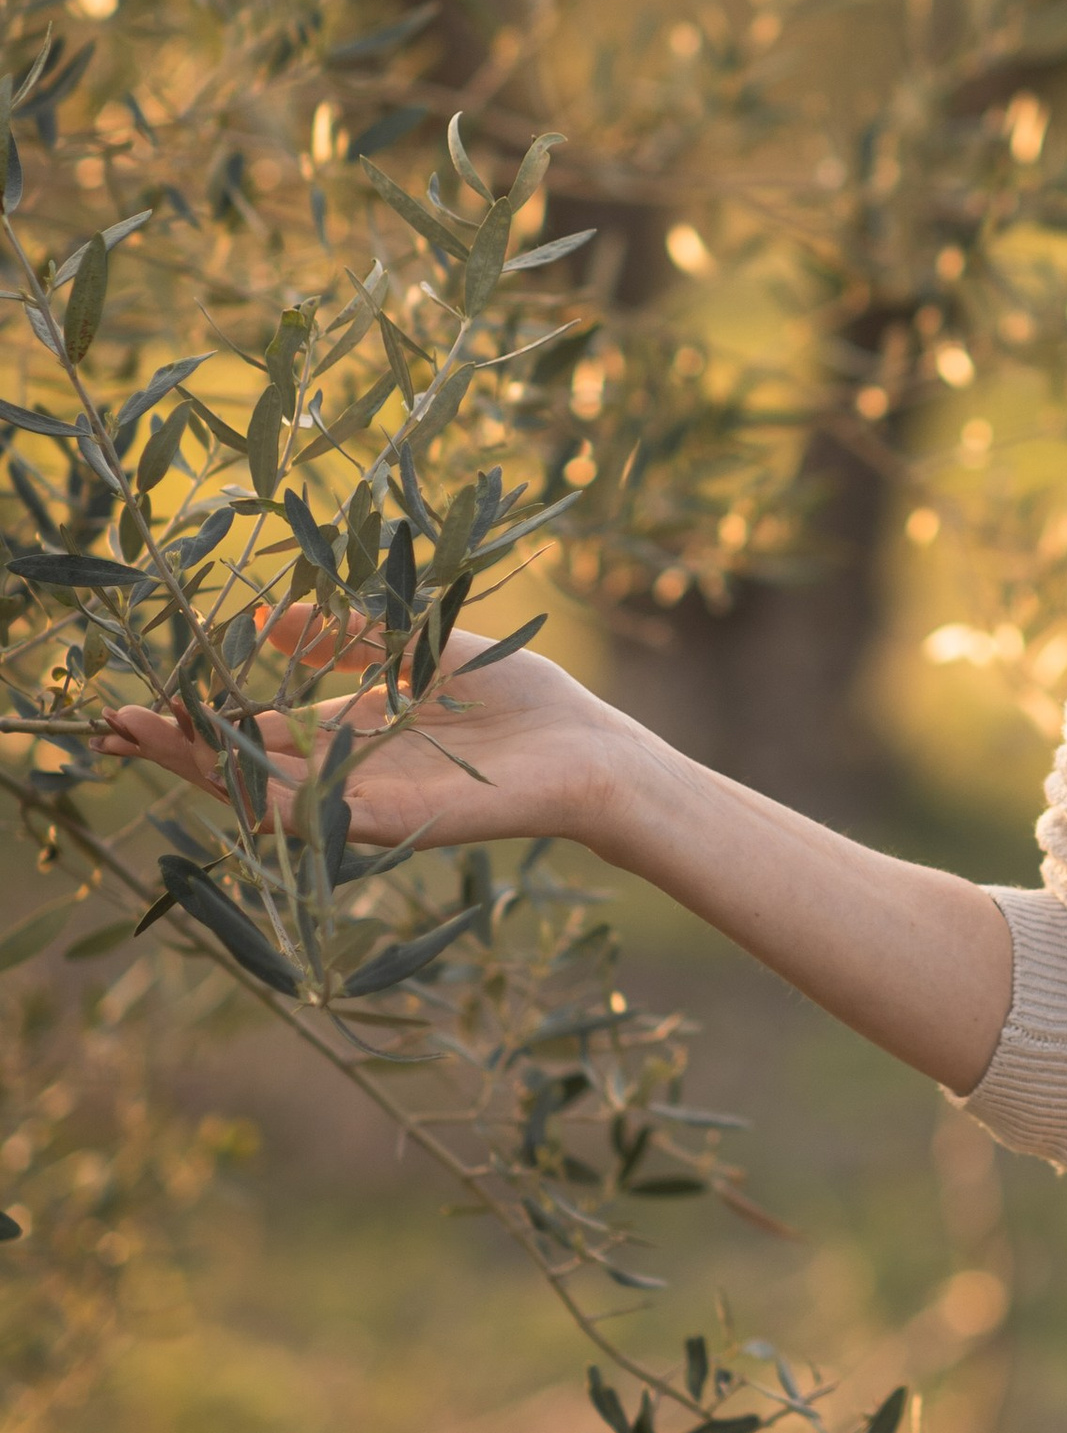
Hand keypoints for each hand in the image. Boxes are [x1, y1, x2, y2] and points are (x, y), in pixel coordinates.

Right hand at [100, 606, 632, 856]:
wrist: (587, 747)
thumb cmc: (516, 695)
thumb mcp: (416, 643)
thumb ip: (344, 631)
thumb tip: (265, 611)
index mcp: (344, 730)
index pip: (250, 728)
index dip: (194, 717)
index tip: (138, 698)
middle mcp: (343, 771)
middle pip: (240, 765)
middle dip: (176, 747)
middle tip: (113, 725)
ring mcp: (361, 800)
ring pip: (262, 793)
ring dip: (205, 769)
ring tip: (150, 736)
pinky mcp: (393, 821)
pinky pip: (318, 814)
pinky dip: (271, 796)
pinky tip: (230, 772)